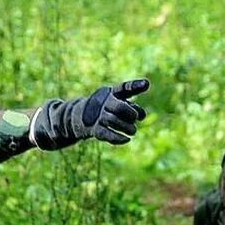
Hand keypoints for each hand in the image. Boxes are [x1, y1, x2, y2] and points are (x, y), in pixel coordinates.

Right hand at [31, 78, 149, 149]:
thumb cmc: (104, 108)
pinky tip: (126, 140)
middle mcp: (103, 102)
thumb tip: (143, 116)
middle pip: (120, 107)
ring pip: (114, 121)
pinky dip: (117, 138)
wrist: (78, 116)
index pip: (124, 88)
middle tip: (135, 119)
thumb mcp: (116, 102)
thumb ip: (132, 106)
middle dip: (131, 114)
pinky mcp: (94, 129)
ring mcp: (97, 116)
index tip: (146, 84)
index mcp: (110, 92)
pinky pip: (106, 134)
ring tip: (133, 131)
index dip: (135, 85)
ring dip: (127, 127)